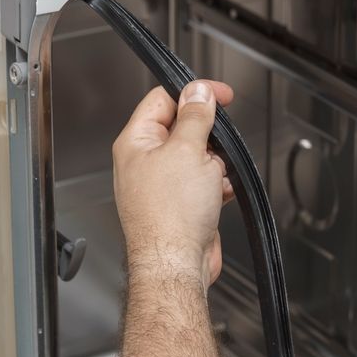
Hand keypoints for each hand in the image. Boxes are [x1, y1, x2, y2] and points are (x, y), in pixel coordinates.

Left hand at [112, 80, 234, 288]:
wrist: (177, 264)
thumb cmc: (170, 217)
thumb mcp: (188, 151)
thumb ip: (195, 116)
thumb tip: (198, 92)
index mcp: (136, 142)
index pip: (163, 100)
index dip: (193, 93)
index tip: (219, 94)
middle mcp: (146, 163)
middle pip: (184, 130)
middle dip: (208, 138)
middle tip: (215, 147)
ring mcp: (163, 186)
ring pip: (199, 158)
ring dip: (215, 165)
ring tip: (212, 180)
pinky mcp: (181, 205)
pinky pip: (205, 184)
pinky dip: (217, 187)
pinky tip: (218, 196)